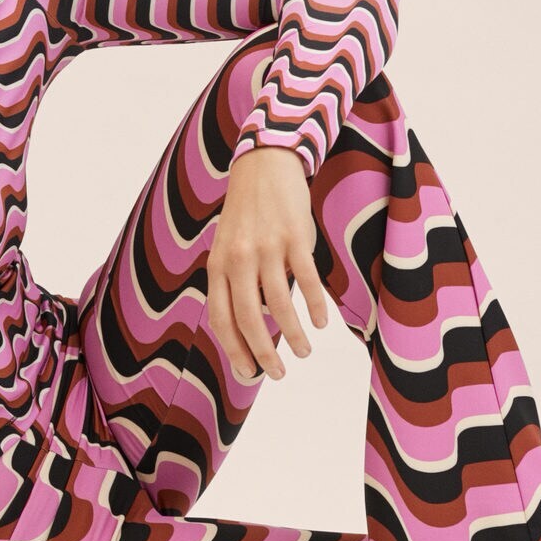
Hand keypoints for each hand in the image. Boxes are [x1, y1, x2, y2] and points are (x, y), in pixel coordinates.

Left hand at [207, 145, 331, 381]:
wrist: (264, 166)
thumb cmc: (246, 215)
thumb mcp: (228, 248)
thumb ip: (235, 284)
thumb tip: (253, 329)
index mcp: (218, 265)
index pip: (221, 319)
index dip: (234, 350)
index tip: (248, 374)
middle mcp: (239, 259)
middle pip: (248, 318)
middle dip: (263, 353)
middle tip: (278, 374)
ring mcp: (267, 247)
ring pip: (279, 304)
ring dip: (294, 335)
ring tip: (304, 352)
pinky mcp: (296, 237)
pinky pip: (307, 280)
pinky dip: (315, 306)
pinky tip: (321, 323)